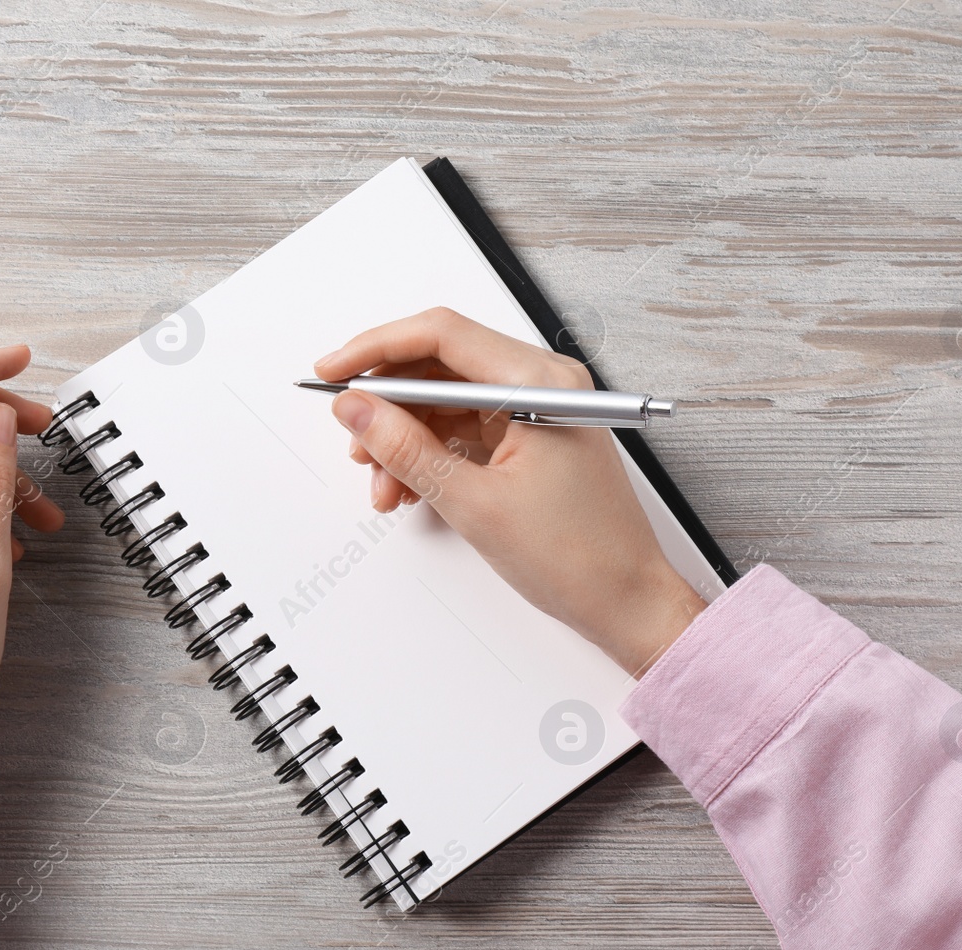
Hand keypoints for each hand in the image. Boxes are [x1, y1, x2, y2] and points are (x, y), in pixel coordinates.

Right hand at [314, 309, 704, 677]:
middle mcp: (544, 384)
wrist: (627, 601)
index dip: (377, 349)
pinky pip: (467, 427)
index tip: (334, 372)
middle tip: (356, 440)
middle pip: (442, 365)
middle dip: (389, 404)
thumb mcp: (474, 503)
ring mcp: (540, 410)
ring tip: (385, 484)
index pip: (442, 335)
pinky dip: (432, 454)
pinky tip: (411, 487)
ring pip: (448, 401)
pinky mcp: (533, 437)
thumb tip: (358, 409)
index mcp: (541, 383)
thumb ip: (407, 449)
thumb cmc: (580, 557)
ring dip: (406, 438)